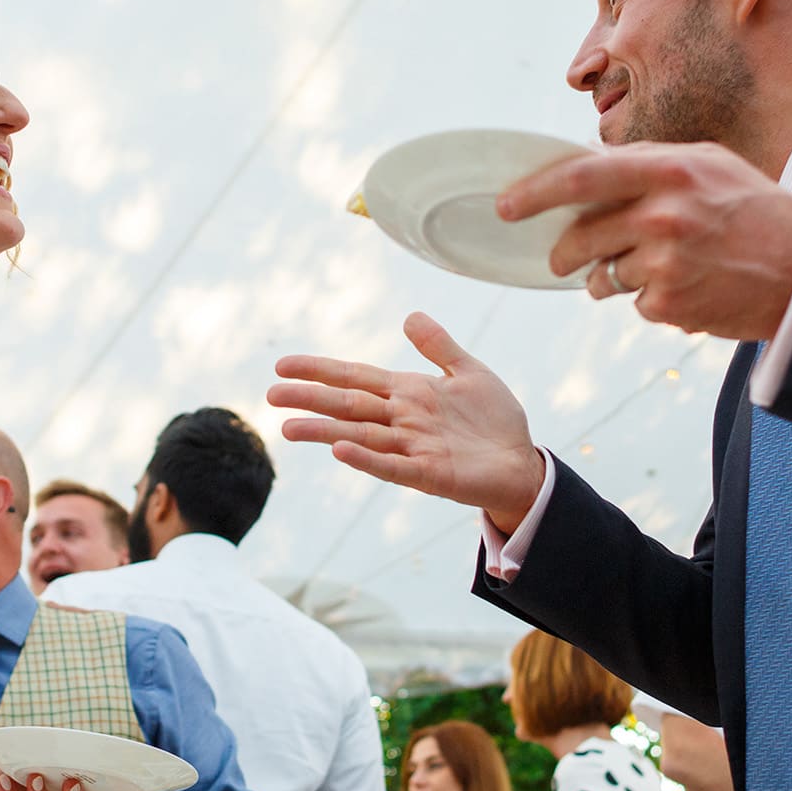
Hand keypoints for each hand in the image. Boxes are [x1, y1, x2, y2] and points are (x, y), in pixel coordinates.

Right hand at [270, 313, 547, 534]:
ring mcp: (412, 448)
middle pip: (347, 405)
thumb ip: (438, 346)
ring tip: (289, 427)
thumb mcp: (469, 372)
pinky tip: (339, 451)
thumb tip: (409, 316)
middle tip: (270, 395)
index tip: (283, 365)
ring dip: (324, 431)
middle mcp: (402, 420)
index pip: (355, 377)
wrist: (521, 464)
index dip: (321, 370)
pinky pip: (391, 466)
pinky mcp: (428, 474)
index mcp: (408, 393)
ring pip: (359, 435)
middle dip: (309, 398)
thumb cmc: (495, 421)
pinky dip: (365, 458)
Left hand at [499, 142, 791, 341]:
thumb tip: (587, 168)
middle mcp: (663, 214)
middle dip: (563, 251)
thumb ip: (650, 165)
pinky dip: (648, 299)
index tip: (507, 205)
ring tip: (650, 270)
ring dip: (608, 277)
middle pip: (581, 235)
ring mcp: (665, 262)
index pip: (581, 177)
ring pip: (603, 274)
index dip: (536, 192)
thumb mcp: (709, 165)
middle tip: (559, 258)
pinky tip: (685, 288)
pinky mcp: (670, 304)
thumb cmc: (757, 212)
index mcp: (670, 170)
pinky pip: (634, 302)